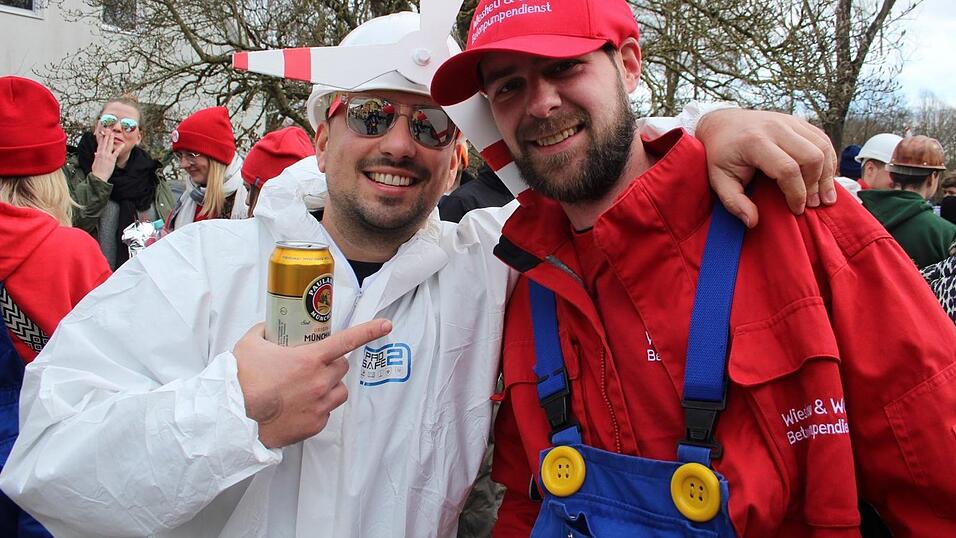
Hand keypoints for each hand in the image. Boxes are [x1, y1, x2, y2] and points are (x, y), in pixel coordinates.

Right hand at [90, 128, 121, 180]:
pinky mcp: (111, 159)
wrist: (98, 176)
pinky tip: (122, 144)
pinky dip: (119, 148)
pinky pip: (116, 152)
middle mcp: (102, 153)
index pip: (100, 144)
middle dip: (106, 135)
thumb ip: (96, 157)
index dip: (101, 137)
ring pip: (109, 145)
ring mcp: (107, 155)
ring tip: (113, 133)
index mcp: (98, 153)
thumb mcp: (95, 162)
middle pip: (104, 142)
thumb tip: (95, 153)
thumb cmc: (97, 171)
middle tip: (108, 129)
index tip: (102, 132)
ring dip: (111, 139)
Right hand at [234, 319, 392, 447]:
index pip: (347, 340)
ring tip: (308, 387)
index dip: (369, 331)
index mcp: (309, 359)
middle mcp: (319, 381)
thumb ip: (265, 331)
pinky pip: (327, 411)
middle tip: (312, 366)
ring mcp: (319, 405)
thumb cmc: (241, 381)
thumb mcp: (251, 344)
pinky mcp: (315, 425)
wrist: (234, 417)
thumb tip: (270, 326)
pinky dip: (318, 407)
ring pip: (339, 390)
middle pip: (342, 366)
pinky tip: (299, 405)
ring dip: (330, 385)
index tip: (385, 325)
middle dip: (331, 363)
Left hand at [696, 109, 836, 227]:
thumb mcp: (718, 180)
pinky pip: (823, 139)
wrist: (722, 124)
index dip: (796, 193)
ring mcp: (789, 122)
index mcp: (755, 142)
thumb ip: (734, 202)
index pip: (787, 169)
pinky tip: (824, 178)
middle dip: (815, 185)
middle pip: (811, 157)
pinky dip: (828, 160)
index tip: (796, 210)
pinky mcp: (798, 122)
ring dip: (827, 173)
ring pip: (822, 147)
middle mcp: (776, 127)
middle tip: (811, 204)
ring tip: (823, 196)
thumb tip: (752, 222)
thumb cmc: (720, 155)